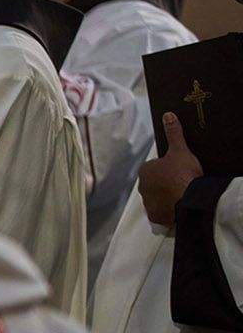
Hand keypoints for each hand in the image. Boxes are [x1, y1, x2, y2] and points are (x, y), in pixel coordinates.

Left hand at [139, 112, 202, 228]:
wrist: (189, 199)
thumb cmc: (183, 174)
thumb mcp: (180, 150)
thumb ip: (173, 133)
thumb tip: (168, 116)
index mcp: (144, 171)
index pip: (153, 167)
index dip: (166, 167)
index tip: (177, 169)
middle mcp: (142, 188)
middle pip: (154, 183)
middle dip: (164, 182)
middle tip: (181, 181)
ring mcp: (147, 203)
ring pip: (156, 197)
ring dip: (165, 196)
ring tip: (181, 193)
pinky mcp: (155, 216)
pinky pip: (160, 212)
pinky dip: (167, 210)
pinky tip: (178, 205)